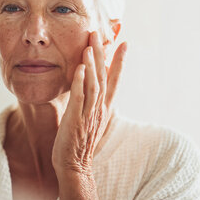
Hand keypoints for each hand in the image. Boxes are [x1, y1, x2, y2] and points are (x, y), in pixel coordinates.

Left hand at [52, 31, 126, 199]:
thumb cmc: (78, 142)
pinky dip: (80, 83)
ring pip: (93, 84)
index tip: (124, 43)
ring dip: (92, 64)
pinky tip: (79, 68)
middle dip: (102, 54)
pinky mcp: (75, 120)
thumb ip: (91, 101)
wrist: (74, 166)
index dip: (119, 61)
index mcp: (103, 107)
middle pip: (103, 76)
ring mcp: (88, 114)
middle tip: (100, 33)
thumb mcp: (88, 118)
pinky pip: (79, 98)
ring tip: (90, 45)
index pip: (114, 80)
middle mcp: (99, 108)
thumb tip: (91, 86)